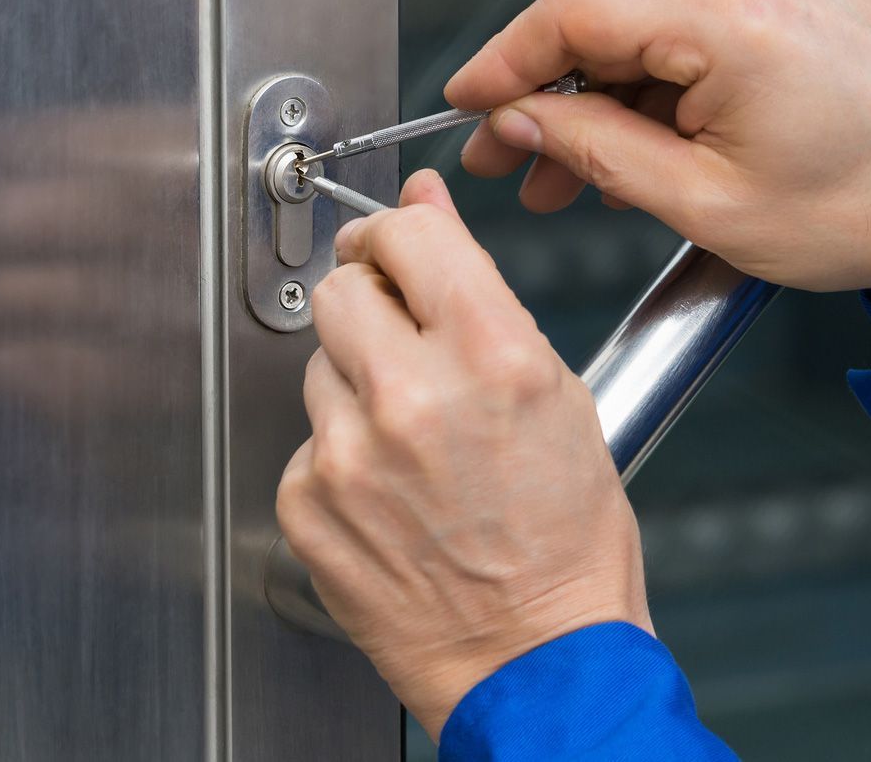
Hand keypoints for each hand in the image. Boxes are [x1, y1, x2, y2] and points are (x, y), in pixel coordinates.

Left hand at [276, 170, 649, 739]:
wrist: (534, 663)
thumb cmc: (563, 542)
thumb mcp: (556, 392)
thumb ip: (478, 288)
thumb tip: (425, 208)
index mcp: (489, 356)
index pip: (404, 233)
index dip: (396, 232)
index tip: (391, 245)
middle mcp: (411, 398)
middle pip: (342, 288)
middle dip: (369, 300)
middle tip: (401, 339)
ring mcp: (348, 454)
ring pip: (319, 361)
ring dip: (356, 380)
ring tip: (410, 437)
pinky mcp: (306, 502)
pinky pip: (306, 437)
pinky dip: (339, 451)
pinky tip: (386, 487)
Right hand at [448, 0, 870, 345]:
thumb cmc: (869, 209)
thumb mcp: (705, 203)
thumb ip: (593, 150)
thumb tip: (519, 118)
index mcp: (732, 13)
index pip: (572, 12)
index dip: (502, 60)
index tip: (465, 101)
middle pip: (600, 20)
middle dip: (547, 96)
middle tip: (509, 159)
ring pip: (635, 27)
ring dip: (597, 98)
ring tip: (567, 172)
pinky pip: (679, 24)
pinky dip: (647, 82)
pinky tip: (626, 140)